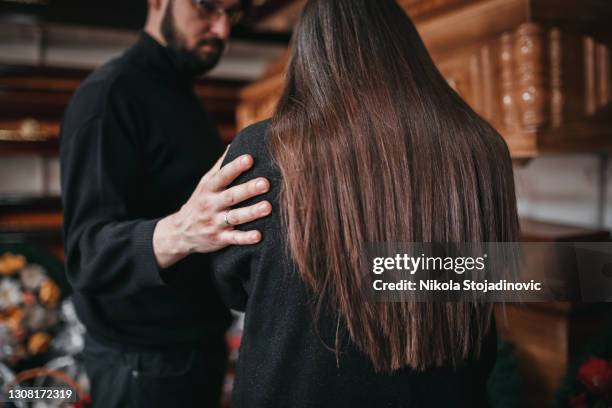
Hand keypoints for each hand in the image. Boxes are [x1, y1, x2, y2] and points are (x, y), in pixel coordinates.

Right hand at [153, 148, 271, 268]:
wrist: (180, 232)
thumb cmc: (200, 202)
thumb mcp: (205, 184)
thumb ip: (220, 166)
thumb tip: (234, 144)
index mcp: (209, 188)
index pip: (223, 175)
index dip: (235, 167)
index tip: (249, 158)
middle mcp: (211, 204)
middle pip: (231, 196)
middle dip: (248, 189)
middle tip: (265, 183)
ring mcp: (215, 222)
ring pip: (234, 217)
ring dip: (251, 212)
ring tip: (268, 207)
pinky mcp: (219, 239)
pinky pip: (233, 239)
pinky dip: (245, 238)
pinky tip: (259, 236)